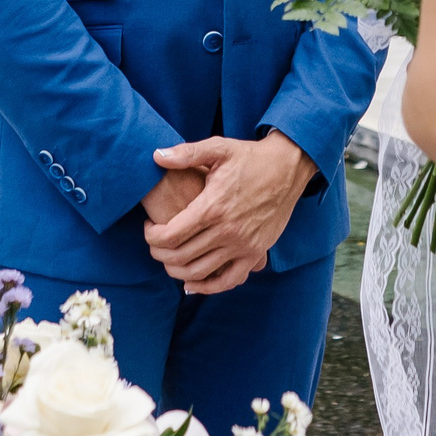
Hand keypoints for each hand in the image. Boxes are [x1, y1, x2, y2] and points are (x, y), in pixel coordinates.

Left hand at [143, 133, 314, 295]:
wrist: (287, 167)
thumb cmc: (249, 157)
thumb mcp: (218, 148)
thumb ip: (186, 153)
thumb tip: (156, 156)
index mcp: (213, 206)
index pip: (170, 235)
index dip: (151, 237)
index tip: (149, 228)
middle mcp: (227, 230)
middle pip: (181, 256)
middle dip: (159, 254)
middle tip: (154, 244)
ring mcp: (243, 245)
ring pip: (200, 272)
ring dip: (177, 271)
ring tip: (170, 257)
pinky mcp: (256, 253)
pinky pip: (228, 281)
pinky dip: (207, 287)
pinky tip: (194, 281)